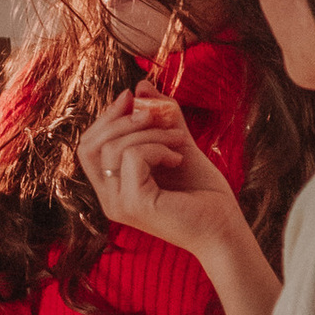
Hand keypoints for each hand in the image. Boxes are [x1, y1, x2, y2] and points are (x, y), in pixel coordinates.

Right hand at [78, 91, 240, 255]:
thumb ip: (161, 119)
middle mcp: (109, 199)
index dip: (106, 117)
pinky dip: (157, 147)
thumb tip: (141, 86)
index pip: (88, 146)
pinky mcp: (134, 204)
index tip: (133, 96)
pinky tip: (177, 158)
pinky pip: (132, 157)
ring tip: (178, 140)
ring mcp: (119, 204)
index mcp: (114, 187)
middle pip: (90, 145)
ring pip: (112, 148)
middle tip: (157, 114)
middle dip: (121, 119)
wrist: (225, 229)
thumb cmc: (204, 195)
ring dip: (149, 132)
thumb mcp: (178, 146)